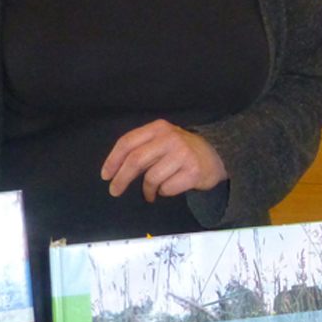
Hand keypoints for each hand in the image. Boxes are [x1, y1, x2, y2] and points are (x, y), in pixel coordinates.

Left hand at [100, 120, 227, 201]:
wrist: (216, 155)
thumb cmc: (182, 150)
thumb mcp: (162, 140)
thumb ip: (142, 148)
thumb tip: (116, 169)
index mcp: (158, 128)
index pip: (128, 142)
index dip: (113, 160)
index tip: (106, 175)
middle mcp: (171, 138)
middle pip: (136, 160)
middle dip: (121, 178)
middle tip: (115, 191)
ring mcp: (183, 154)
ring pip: (151, 178)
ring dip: (147, 190)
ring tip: (150, 193)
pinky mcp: (193, 172)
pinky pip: (167, 188)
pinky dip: (164, 193)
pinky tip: (169, 188)